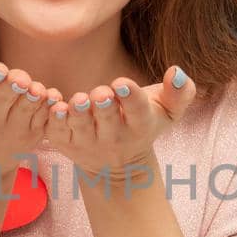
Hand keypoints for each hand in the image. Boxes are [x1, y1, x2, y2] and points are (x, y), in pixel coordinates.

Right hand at [0, 46, 63, 185]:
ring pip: (25, 109)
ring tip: (34, 88)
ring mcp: (11, 130)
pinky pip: (43, 119)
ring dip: (32, 97)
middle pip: (2, 98)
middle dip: (11, 87)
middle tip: (19, 78)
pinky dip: (49, 107)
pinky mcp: (31, 136)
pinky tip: (52, 96)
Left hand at [45, 66, 196, 183]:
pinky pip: (56, 132)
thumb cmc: (144, 124)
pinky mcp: (65, 142)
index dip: (130, 97)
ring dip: (78, 113)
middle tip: (100, 94)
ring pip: (81, 127)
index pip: (137, 110)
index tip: (123, 84)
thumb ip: (181, 93)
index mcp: (140, 123)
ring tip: (79, 100)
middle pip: (107, 119)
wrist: (118, 165)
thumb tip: (176, 72)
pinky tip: (57, 108)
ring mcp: (87, 141)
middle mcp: (113, 136)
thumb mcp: (168, 112)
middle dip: (104, 105)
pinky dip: (55, 121)